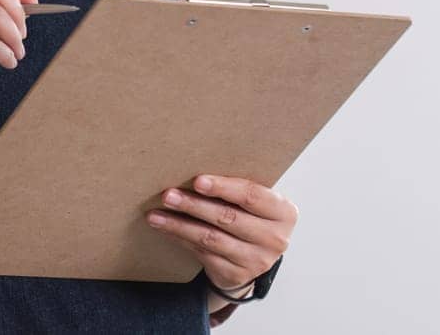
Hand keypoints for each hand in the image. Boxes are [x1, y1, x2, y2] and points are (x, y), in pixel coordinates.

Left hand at [145, 174, 296, 294]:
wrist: (251, 256)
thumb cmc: (248, 216)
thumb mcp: (252, 202)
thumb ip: (235, 187)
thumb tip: (191, 166)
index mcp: (283, 212)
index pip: (252, 196)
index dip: (223, 187)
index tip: (197, 181)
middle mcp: (275, 238)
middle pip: (228, 217)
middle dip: (194, 205)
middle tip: (167, 195)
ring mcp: (257, 260)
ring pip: (211, 238)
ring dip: (179, 225)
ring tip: (156, 215)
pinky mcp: (237, 274)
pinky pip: (203, 253)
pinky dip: (180, 238)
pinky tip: (165, 229)